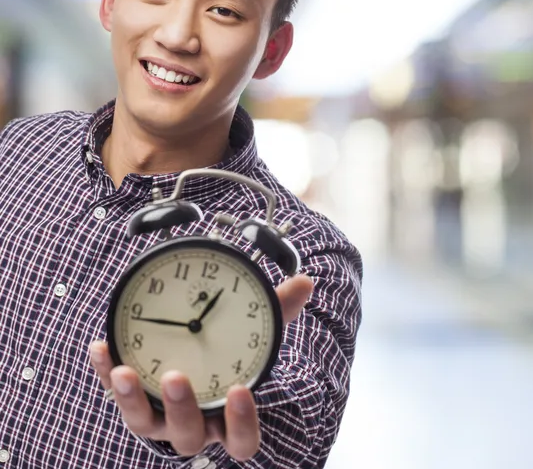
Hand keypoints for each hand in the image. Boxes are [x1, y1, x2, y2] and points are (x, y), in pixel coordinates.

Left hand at [90, 274, 312, 460]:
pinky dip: (104, 372)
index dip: (242, 423)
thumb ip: (276, 310)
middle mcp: (194, 423)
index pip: (242, 439)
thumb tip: (305, 283)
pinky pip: (114, 392)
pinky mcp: (133, 398)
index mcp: (228, 414)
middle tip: (177, 376)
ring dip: (132, 399)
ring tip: (123, 369)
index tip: (239, 391)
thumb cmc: (227, 349)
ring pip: (145, 424)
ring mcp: (159, 416)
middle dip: (182, 409)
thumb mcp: (253, 331)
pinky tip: (100, 347)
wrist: (192, 349)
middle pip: (189, 436)